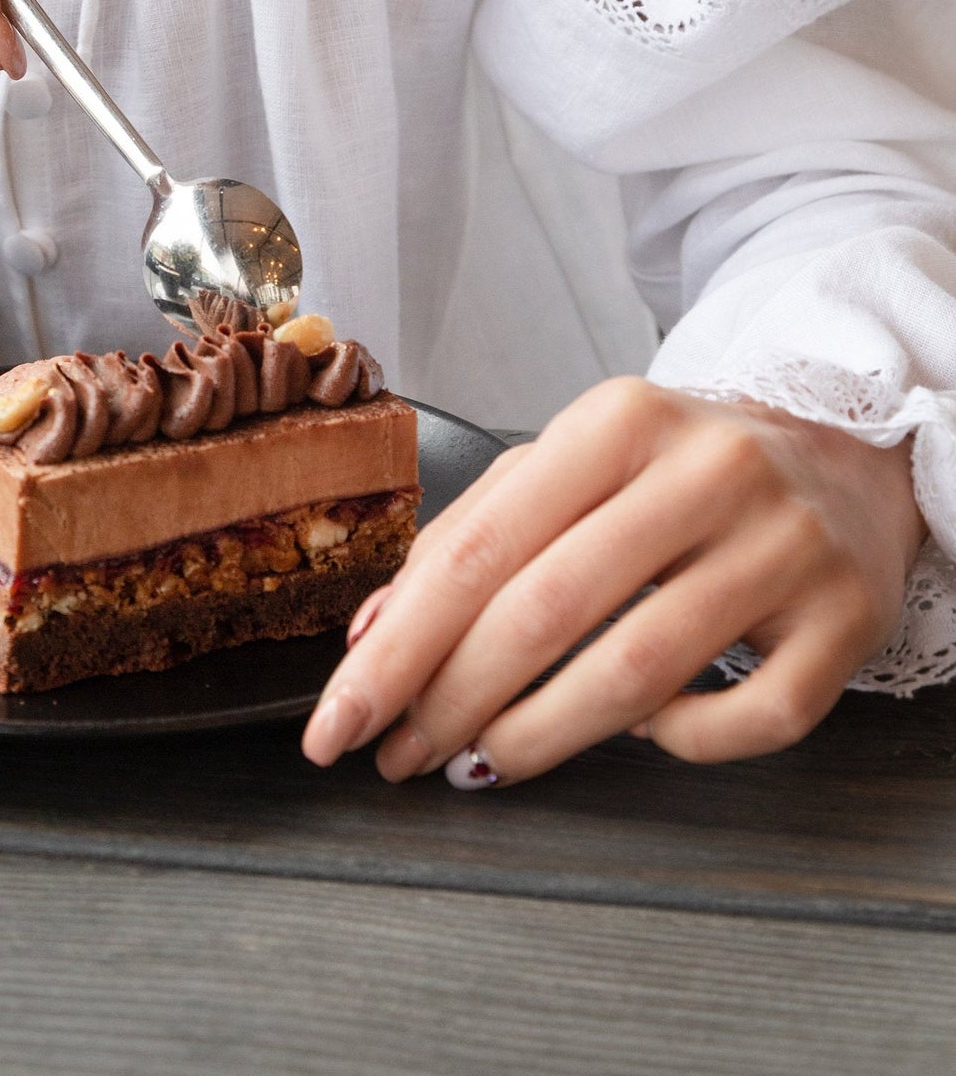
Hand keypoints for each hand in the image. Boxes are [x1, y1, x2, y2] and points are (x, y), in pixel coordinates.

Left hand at [303, 379, 925, 786]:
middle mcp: (704, 473)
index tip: (340, 716)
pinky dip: (679, 740)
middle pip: (544, 612)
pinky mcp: (842, 620)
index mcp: (618, 421)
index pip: (481, 547)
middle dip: (447, 701)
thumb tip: (372, 632)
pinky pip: (748, 718)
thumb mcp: (574, 466)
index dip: (399, 645)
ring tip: (475, 765)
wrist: (846, 457)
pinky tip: (640, 731)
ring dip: (534, 738)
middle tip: (394, 756)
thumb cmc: (682, 470)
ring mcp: (781, 547)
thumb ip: (470, 534)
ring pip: (636, 674)